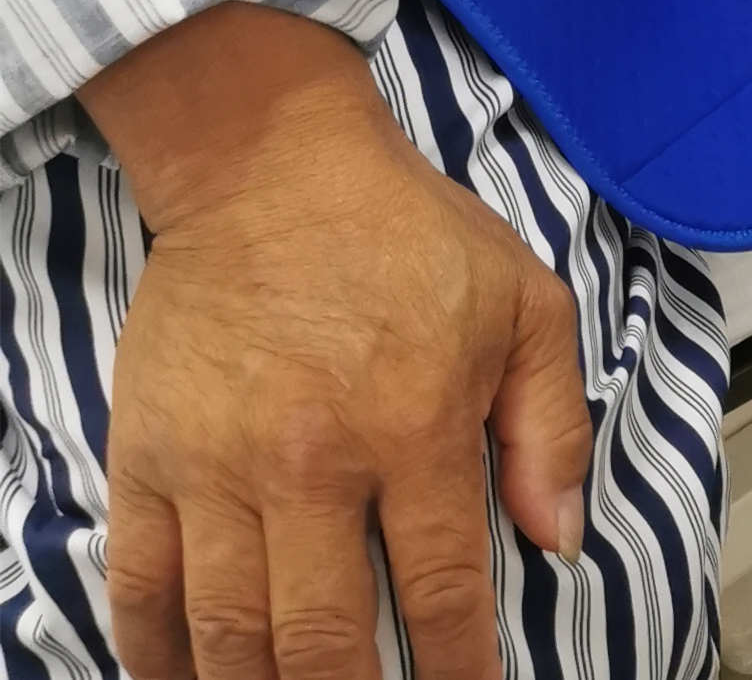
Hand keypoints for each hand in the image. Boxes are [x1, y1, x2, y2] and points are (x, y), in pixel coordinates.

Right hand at [84, 4, 592, 679]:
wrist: (272, 169)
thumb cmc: (408, 233)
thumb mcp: (526, 304)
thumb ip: (551, 426)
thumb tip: (560, 538)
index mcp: (416, 425)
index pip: (444, 589)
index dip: (459, 669)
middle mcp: (314, 461)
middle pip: (324, 639)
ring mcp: (220, 466)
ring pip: (230, 634)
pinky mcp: (149, 459)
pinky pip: (142, 589)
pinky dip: (160, 657)